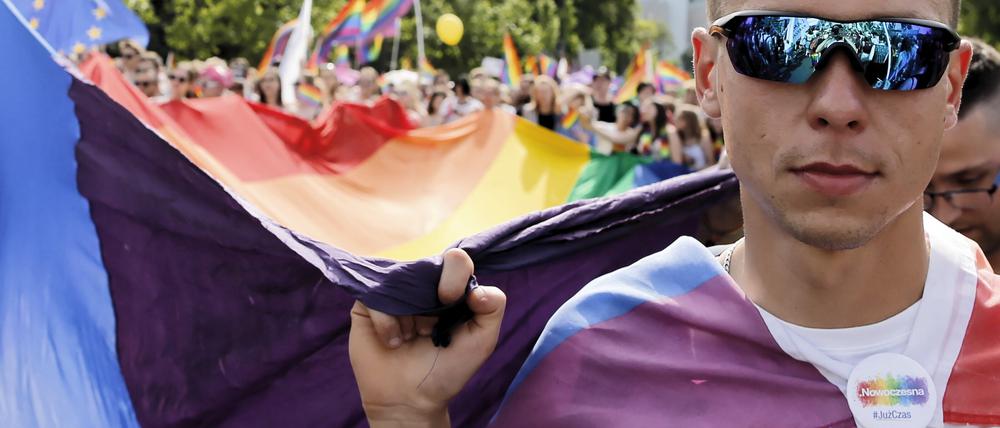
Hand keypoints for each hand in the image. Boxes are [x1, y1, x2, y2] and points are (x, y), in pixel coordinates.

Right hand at [349, 249, 506, 426]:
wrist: (412, 399)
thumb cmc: (448, 370)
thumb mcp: (482, 340)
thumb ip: (494, 306)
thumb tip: (476, 288)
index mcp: (451, 288)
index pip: (456, 260)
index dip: (454, 274)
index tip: (450, 299)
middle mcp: (421, 286)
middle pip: (425, 266)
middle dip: (429, 301)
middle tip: (430, 330)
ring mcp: (393, 294)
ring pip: (398, 281)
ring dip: (408, 316)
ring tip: (412, 338)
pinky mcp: (367, 305)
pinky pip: (374, 297)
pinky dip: (386, 323)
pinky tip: (394, 343)